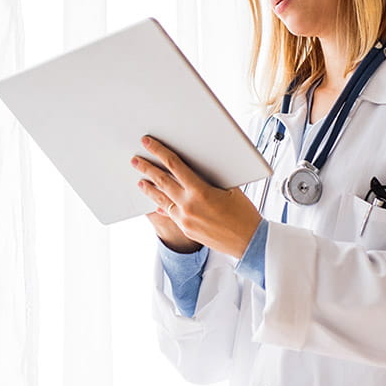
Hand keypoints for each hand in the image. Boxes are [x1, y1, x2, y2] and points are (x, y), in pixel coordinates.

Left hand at [132, 135, 263, 258]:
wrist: (249, 242)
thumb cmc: (244, 214)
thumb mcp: (230, 188)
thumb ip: (210, 178)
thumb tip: (196, 166)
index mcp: (200, 191)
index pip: (174, 166)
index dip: (159, 152)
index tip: (148, 143)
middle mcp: (188, 206)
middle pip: (162, 182)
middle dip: (147, 168)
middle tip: (135, 160)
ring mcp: (185, 219)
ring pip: (162, 200)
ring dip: (149, 189)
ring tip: (140, 181)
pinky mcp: (186, 229)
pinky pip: (170, 214)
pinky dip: (162, 206)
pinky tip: (155, 203)